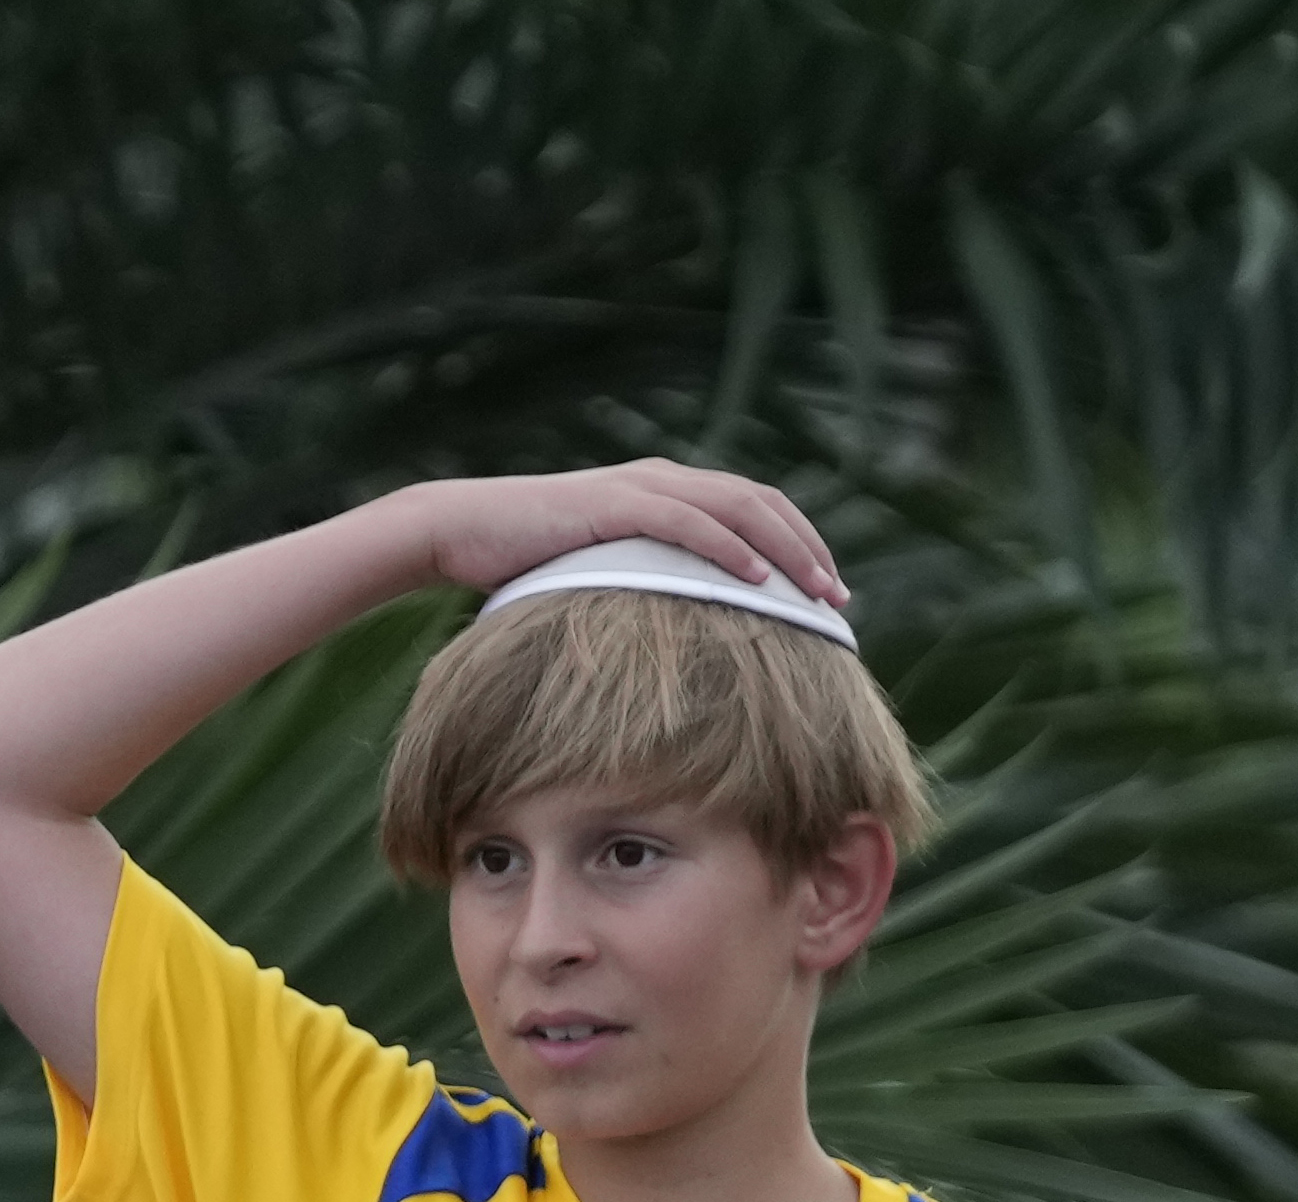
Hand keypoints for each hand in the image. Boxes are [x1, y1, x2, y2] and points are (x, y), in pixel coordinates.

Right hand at [399, 461, 845, 608]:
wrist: (460, 528)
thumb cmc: (518, 557)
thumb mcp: (595, 568)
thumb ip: (638, 578)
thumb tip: (670, 626)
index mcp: (664, 489)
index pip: (752, 508)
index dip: (796, 544)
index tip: (823, 593)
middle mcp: (663, 479)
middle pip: (762, 504)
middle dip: (806, 550)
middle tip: (837, 600)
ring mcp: (641, 487)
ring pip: (738, 509)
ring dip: (784, 551)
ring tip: (815, 593)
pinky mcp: (616, 505)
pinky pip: (689, 524)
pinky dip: (728, 549)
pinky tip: (756, 579)